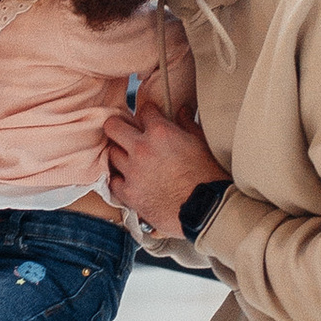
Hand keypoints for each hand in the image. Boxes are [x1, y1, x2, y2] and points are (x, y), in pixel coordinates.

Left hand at [105, 103, 227, 241]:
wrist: (206, 210)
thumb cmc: (209, 176)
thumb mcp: (202, 143)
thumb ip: (187, 124)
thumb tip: (182, 110)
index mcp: (161, 132)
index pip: (144, 111)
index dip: (148, 113)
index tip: (150, 118)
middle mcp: (141, 148)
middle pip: (113, 126)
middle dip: (118, 126)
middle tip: (125, 131)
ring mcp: (132, 171)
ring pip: (111, 153)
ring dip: (120, 154)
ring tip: (129, 158)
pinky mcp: (128, 193)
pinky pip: (112, 181)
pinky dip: (119, 179)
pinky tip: (128, 180)